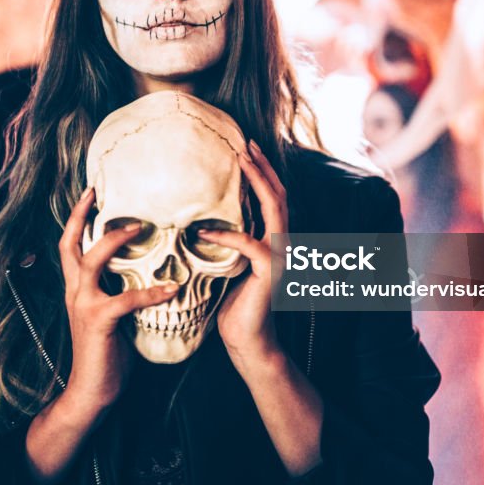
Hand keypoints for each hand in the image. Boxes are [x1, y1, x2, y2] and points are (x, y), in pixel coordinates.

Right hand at [59, 187, 179, 416]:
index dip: (77, 219)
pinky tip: (171, 288)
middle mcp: (75, 292)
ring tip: (140, 228)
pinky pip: (126, 299)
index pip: (70, 246)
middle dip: (81, 216)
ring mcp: (84, 305)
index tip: (89, 196)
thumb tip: (151, 271)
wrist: (92, 391)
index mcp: (77, 289)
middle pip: (71, 244)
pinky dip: (150, 292)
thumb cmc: (107, 354)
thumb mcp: (111, 316)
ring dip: (115, 241)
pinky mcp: (98, 321)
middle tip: (98, 193)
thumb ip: (120, 291)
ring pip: (92, 261)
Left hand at [204, 141, 287, 365]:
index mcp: (273, 242)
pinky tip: (204, 230)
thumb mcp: (228, 265)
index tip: (245, 150)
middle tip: (246, 144)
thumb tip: (201, 217)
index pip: (273, 199)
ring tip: (241, 162)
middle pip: (279, 195)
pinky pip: (249, 244)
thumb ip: (226, 242)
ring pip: (274, 210)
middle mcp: (282, 245)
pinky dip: (226, 235)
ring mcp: (280, 258)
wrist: (247, 340)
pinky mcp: (270, 273)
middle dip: (263, 168)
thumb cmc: (233, 304)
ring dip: (258, 182)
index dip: (263, 173)